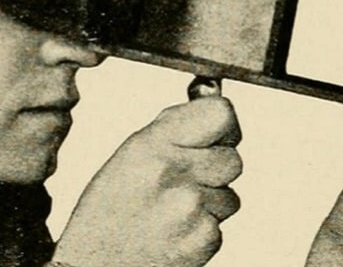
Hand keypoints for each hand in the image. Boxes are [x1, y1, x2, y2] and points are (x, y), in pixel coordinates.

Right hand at [53, 96, 242, 266]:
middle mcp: (174, 174)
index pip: (221, 114)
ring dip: (209, 200)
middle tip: (183, 180)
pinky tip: (174, 230)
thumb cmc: (108, 211)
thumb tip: (211, 101)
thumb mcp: (129, 155)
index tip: (216, 133)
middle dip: (215, 168)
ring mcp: (192, 209)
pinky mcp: (204, 240)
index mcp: (152, 145)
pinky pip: (222, 223)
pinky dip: (203, 226)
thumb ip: (172, 129)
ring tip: (171, 210)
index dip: (223, 125)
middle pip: (234, 159)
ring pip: (230, 194)